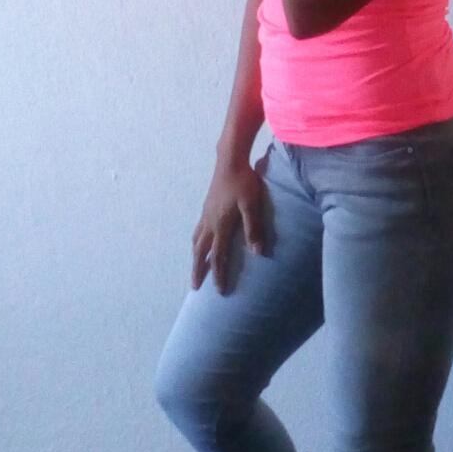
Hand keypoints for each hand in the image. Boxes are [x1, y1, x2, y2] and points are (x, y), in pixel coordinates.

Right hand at [191, 156, 266, 294]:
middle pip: (200, 252)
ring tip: (195, 266)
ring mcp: (205, 214)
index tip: (219, 291)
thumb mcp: (252, 205)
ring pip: (196, 241)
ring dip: (195, 256)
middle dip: (198, 270)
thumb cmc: (243, 182)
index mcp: (220, 225)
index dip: (218, 274)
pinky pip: (198, 230)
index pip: (218, 256)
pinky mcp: (206, 207)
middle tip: (195, 287)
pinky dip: (197, 241)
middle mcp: (209, 222)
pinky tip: (201, 240)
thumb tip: (257, 252)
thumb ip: (254, 228)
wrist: (229, 161)